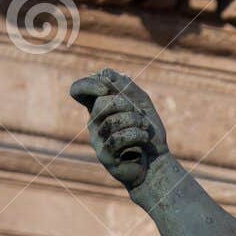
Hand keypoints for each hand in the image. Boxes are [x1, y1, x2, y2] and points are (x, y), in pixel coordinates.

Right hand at [70, 67, 168, 189]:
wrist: (157, 162)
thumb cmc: (148, 132)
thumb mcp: (141, 103)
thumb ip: (126, 86)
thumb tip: (105, 73)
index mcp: (98, 108)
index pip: (78, 91)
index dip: (88, 85)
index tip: (106, 87)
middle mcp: (94, 123)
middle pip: (100, 104)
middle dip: (124, 104)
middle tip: (140, 115)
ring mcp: (98, 141)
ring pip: (110, 122)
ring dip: (134, 121)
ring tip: (145, 127)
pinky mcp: (105, 157)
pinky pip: (116, 139)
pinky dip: (135, 135)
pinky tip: (144, 138)